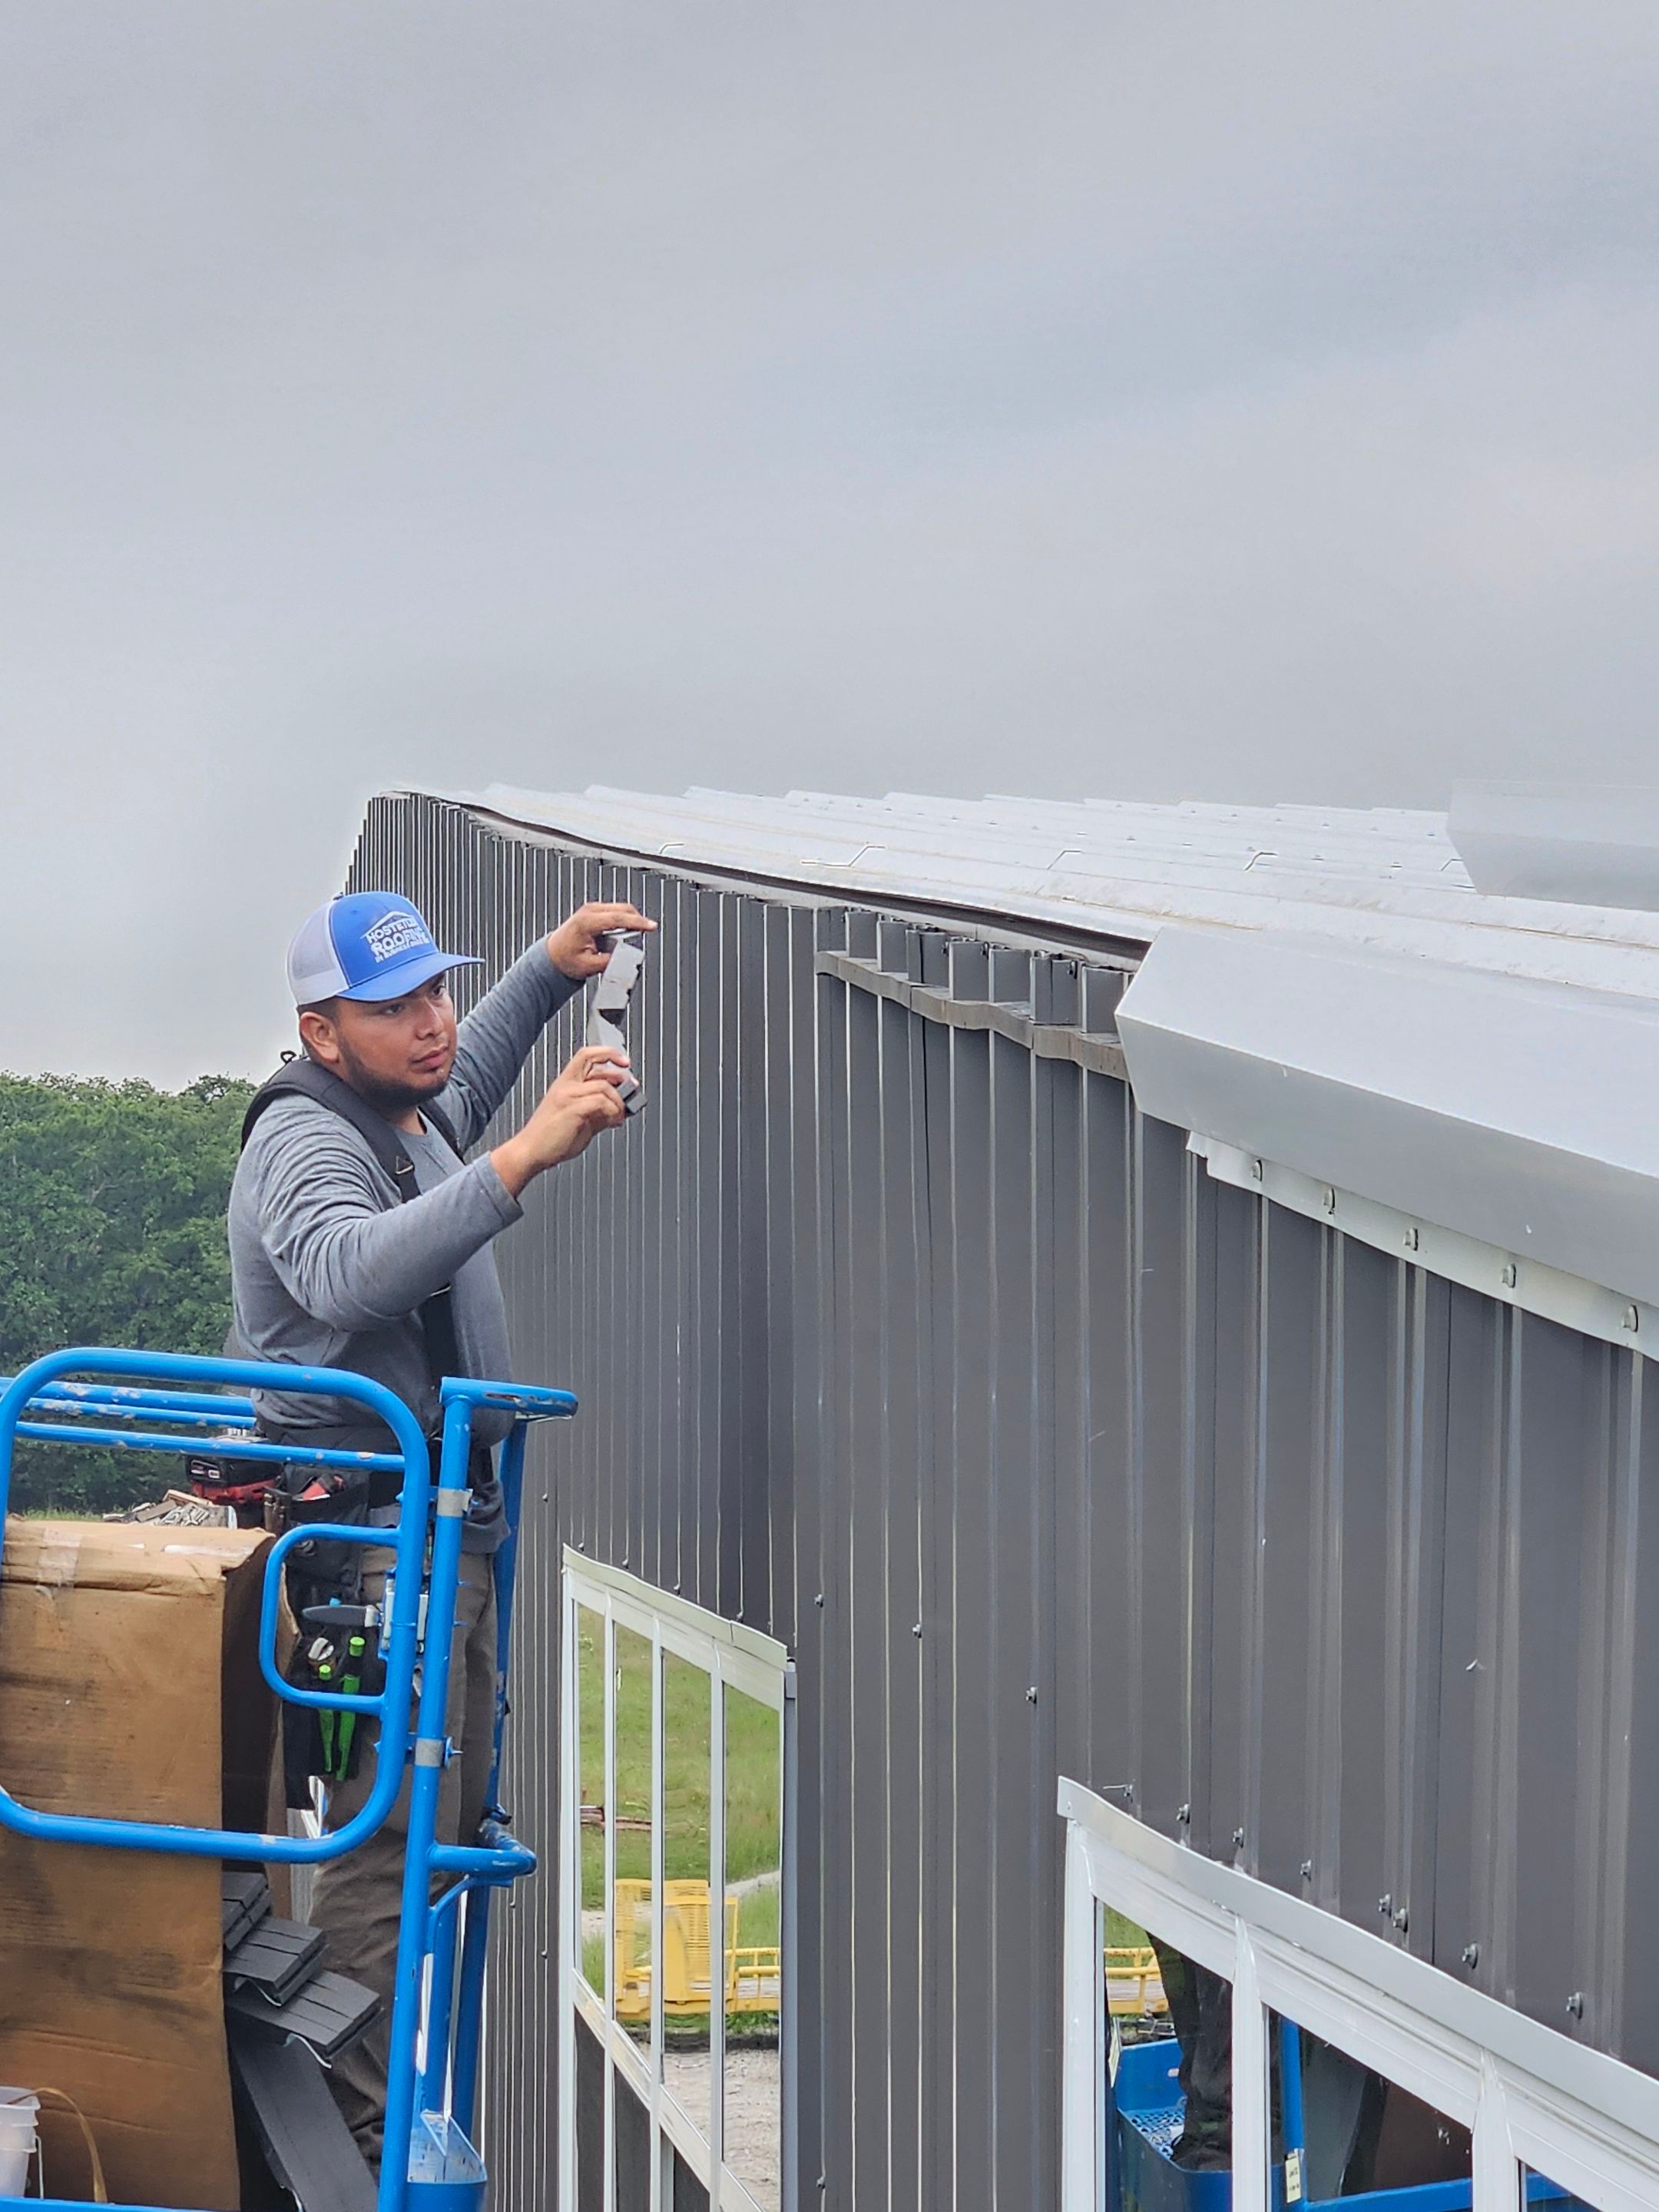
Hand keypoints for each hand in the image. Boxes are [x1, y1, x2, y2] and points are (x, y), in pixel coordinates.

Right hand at [490, 1045, 631, 1196]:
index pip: (587, 1055)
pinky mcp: (572, 1109)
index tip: (624, 1062)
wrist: (530, 1152)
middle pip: (593, 1060)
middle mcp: (565, 1086)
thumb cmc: (550, 1138)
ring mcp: (567, 1096)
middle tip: (630, 1088)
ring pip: (603, 1086)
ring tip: (619, 1116)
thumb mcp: (580, 1119)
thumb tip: (620, 1109)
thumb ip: (599, 1111)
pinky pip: (601, 1102)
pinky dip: (613, 1111)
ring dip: (618, 1102)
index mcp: (565, 1084)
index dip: (608, 1054)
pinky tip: (613, 1121)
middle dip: (618, 1073)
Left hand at [546, 901, 656, 981]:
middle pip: (622, 909)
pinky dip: (623, 921)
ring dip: (630, 921)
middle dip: (637, 920)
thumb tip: (625, 957)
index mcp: (586, 922)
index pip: (617, 918)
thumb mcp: (588, 966)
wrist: (552, 956)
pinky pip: (615, 912)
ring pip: (620, 909)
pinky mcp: (594, 911)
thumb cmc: (565, 959)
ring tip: (629, 938)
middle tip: (646, 932)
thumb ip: (608, 961)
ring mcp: (591, 909)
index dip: (638, 922)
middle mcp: (588, 911)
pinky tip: (622, 933)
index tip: (651, 926)